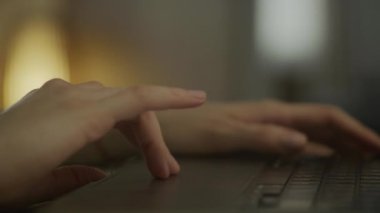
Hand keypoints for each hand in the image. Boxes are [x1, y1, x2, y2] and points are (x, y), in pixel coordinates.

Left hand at [0, 79, 205, 206]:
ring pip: (115, 100)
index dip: (173, 98)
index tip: (198, 98)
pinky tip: (110, 136)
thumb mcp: (45, 186)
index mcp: (78, 116)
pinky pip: (93, 99)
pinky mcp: (49, 96)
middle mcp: (72, 96)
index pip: (138, 99)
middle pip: (132, 104)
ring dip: (135, 127)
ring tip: (145, 157)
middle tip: (164, 170)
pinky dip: (112, 116)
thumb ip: (79, 175)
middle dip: (154, 136)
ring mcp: (60, 93)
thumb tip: (101, 173)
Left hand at [158, 101, 379, 156]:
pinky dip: (313, 150)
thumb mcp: (228, 134)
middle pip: (322, 124)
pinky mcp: (255, 136)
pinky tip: (317, 158)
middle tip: (373, 155)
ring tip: (356, 157)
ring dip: (336, 143)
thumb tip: (302, 142)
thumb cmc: (193, 128)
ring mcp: (264, 126)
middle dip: (351, 137)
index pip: (324, 116)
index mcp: (271, 112)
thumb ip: (264, 137)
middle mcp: (271, 117)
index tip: (375, 146)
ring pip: (310, 133)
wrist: (168, 126)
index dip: (353, 130)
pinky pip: (293, 142)